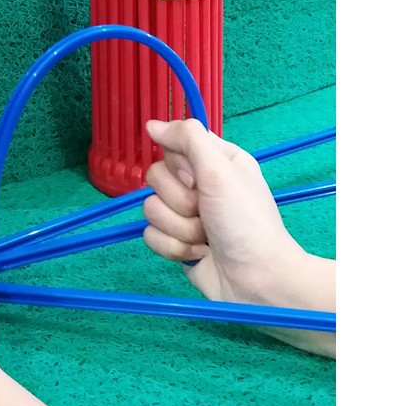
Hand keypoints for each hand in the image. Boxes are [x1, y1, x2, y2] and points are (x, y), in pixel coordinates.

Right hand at [142, 119, 311, 309]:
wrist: (256, 280)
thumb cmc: (245, 222)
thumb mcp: (221, 171)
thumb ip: (188, 138)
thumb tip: (152, 124)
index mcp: (216, 161)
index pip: (174, 145)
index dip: (181, 165)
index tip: (198, 179)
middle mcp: (200, 184)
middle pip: (156, 178)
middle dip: (179, 200)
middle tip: (206, 211)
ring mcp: (186, 215)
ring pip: (150, 208)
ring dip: (179, 227)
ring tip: (206, 237)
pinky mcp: (176, 242)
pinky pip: (150, 235)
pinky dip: (174, 247)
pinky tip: (198, 253)